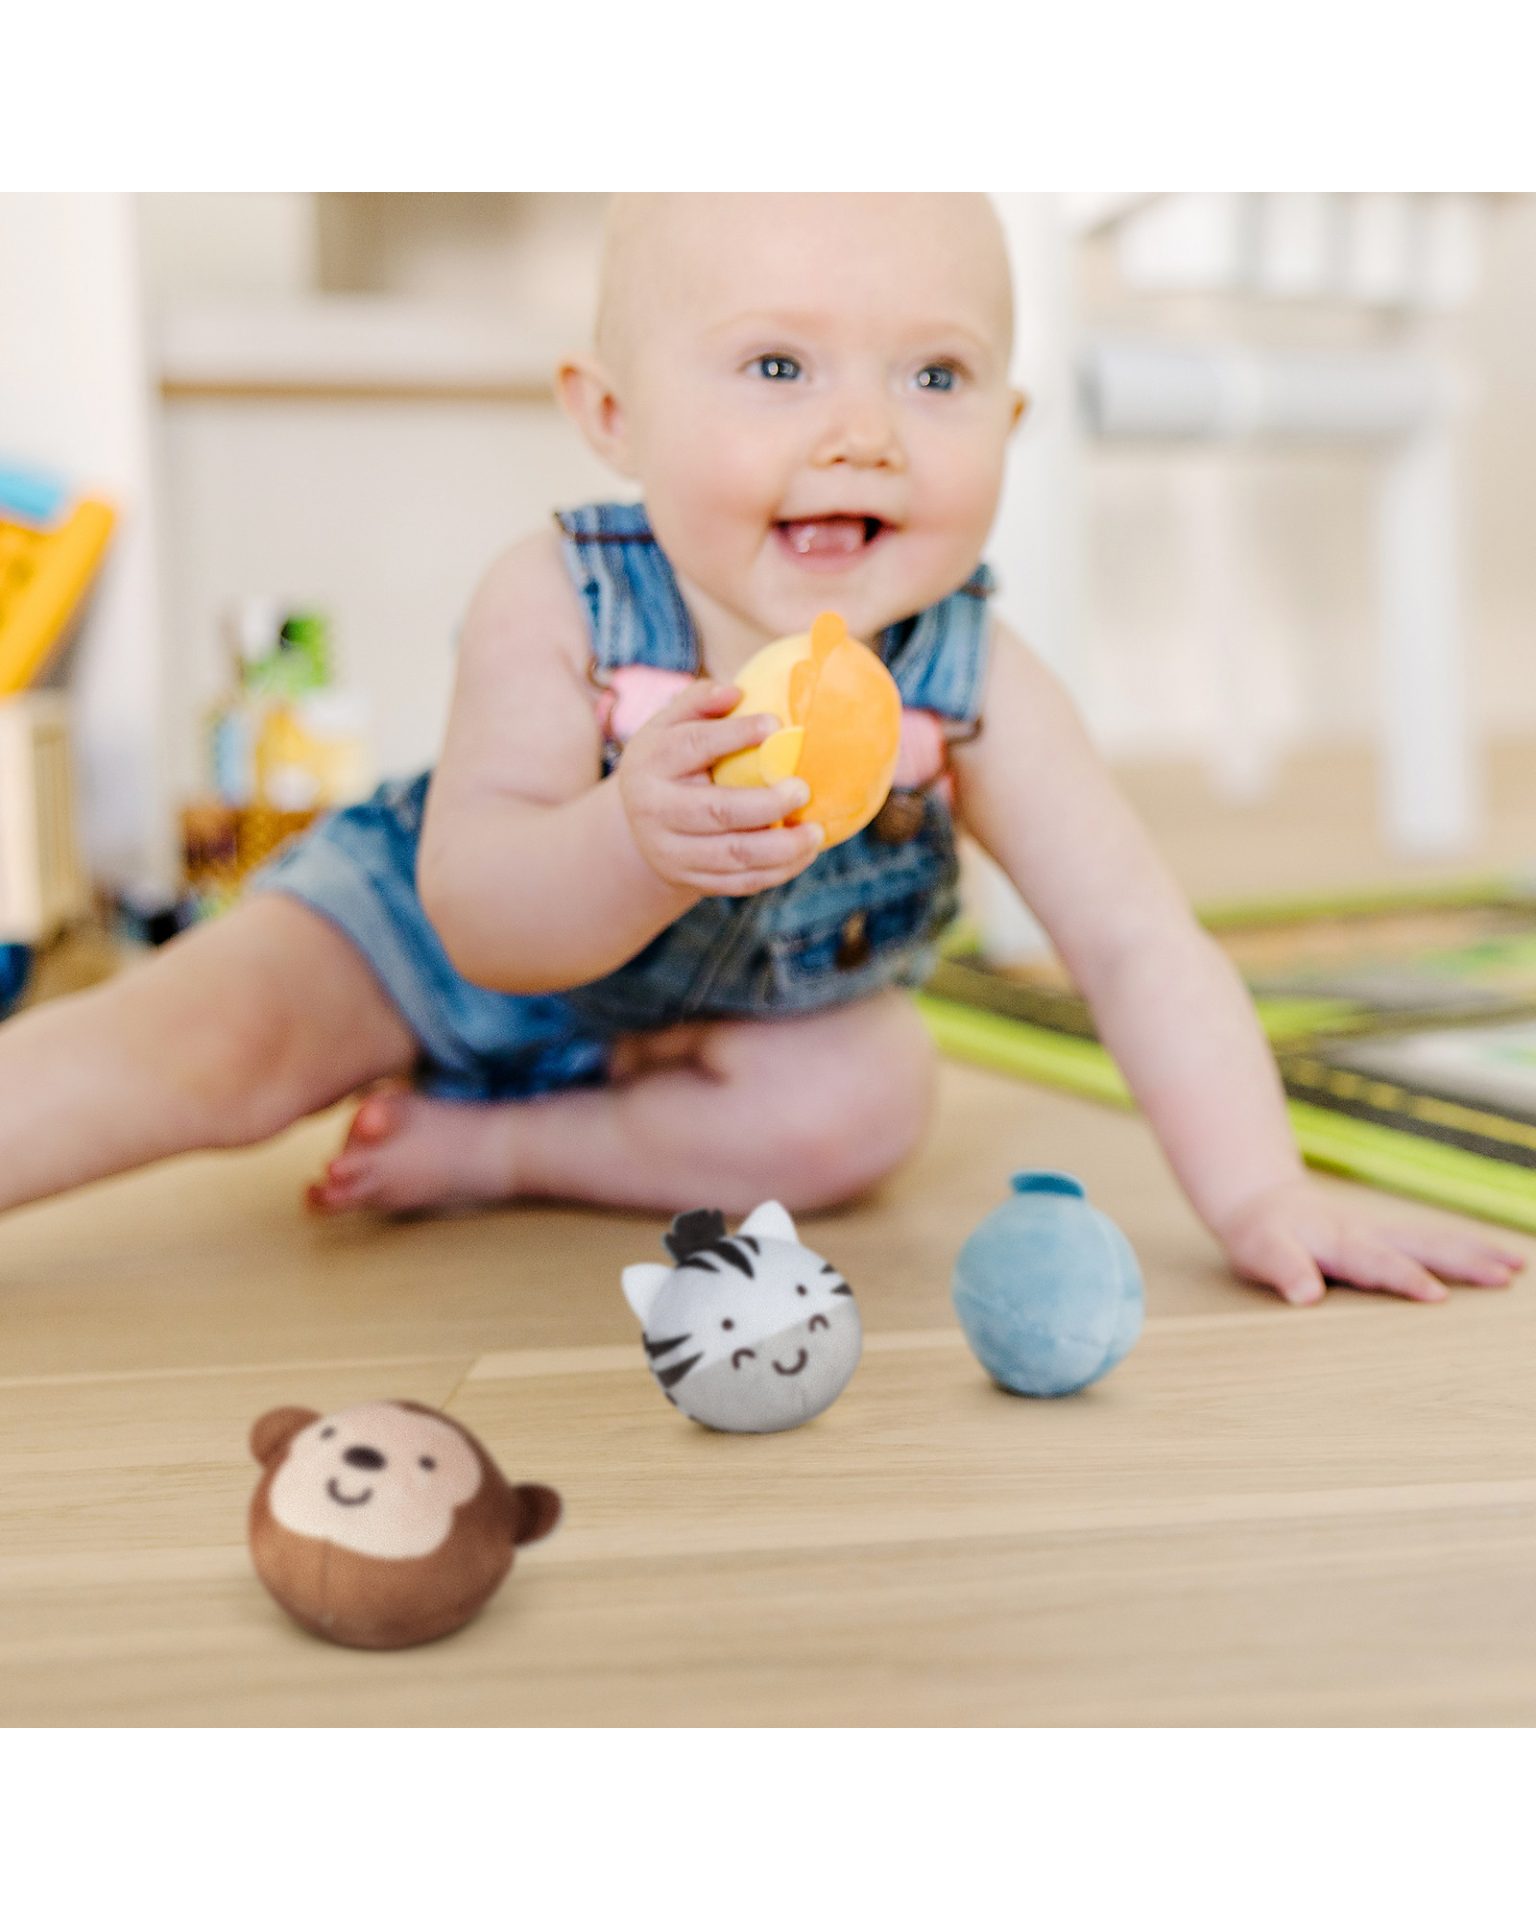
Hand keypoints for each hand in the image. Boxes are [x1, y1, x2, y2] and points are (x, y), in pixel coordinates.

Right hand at [617, 679, 823, 895]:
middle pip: (716, 811)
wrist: (638, 823)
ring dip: (783, 847)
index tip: (778, 725)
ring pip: (734, 855)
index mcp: (650, 762)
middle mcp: (654, 810)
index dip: (736, 734)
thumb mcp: (669, 724)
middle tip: (804, 789)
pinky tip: (804, 854)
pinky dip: (778, 872)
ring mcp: (671, 851)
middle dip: (766, 804)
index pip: (694, 745)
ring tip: (816, 832)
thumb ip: (699, 701)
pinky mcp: (689, 880)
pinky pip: (740, 883)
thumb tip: (736, 691)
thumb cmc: (670, 759)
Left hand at [1218, 1175, 1526, 1305]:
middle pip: (1421, 1245)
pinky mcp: (1389, 1236)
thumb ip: (1284, 1270)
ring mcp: (1382, 1232)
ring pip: (1434, 1239)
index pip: (1376, 1263)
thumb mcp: (1260, 1251)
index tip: (1437, 1295)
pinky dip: (1467, 1248)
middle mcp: (1367, 1233)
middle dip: (1463, 1260)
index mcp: (1337, 1241)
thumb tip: (1307, 1296)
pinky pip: (1433, 1241)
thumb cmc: (1260, 1234)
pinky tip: (1498, 1259)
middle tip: (1505, 1276)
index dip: (1405, 1278)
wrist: (1262, 1201)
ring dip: (1475, 1251)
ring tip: (1517, 1265)